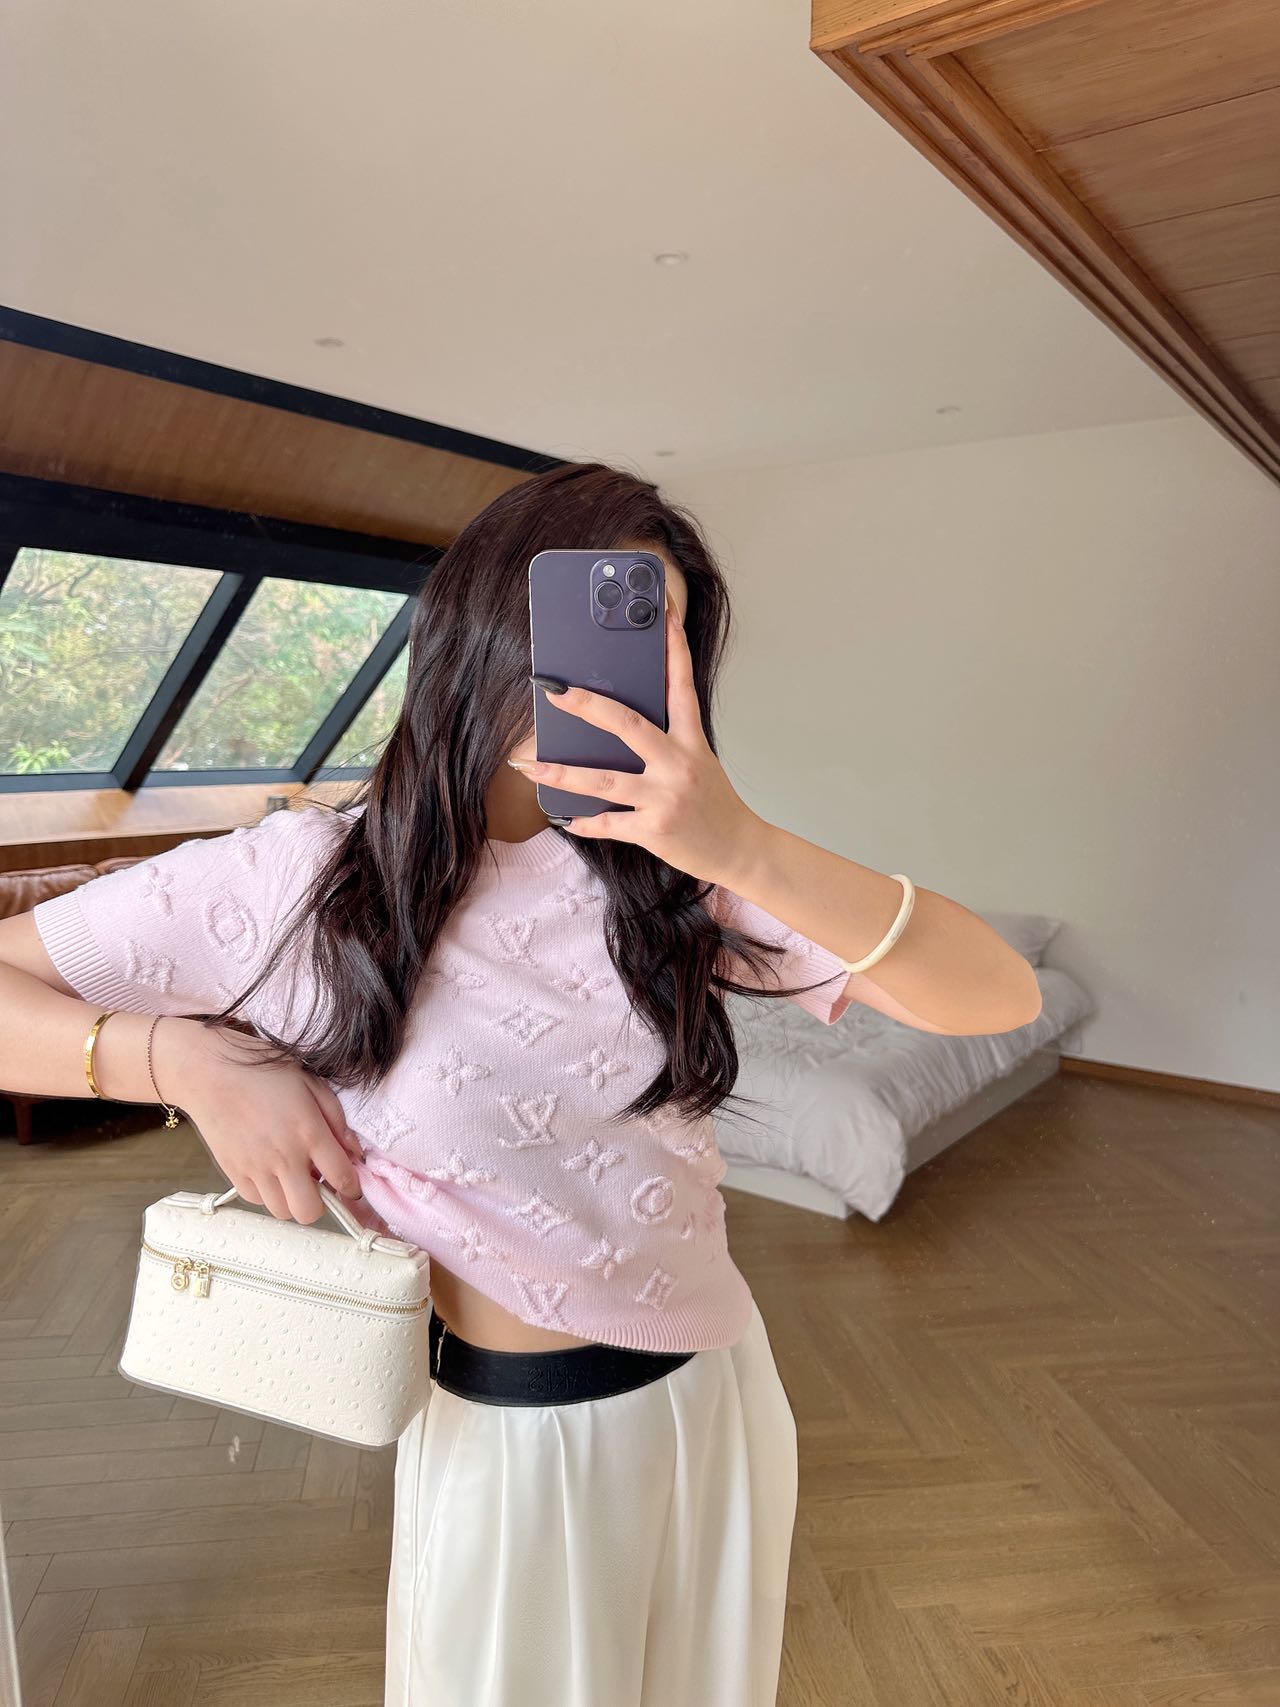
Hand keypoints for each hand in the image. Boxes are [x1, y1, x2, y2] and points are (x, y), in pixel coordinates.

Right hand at [155, 1018, 365, 1224]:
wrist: (210, 1073)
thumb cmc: (263, 1071)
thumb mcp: (310, 1083)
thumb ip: (336, 1119)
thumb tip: (353, 1152)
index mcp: (309, 1132)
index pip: (342, 1178)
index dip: (352, 1188)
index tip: (350, 1185)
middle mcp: (284, 1157)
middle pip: (309, 1212)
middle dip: (321, 1203)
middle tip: (318, 1183)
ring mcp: (255, 1169)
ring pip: (282, 1212)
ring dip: (293, 1199)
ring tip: (292, 1175)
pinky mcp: (233, 1173)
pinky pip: (257, 1201)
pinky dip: (268, 1193)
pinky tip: (269, 1171)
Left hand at [512, 600, 760, 882]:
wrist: (740, 849)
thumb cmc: (715, 804)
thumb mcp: (699, 762)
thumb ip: (666, 742)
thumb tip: (617, 726)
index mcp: (692, 741)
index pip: (682, 686)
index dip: (674, 648)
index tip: (663, 613)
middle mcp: (679, 765)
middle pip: (628, 725)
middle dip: (588, 706)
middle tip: (555, 691)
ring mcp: (666, 798)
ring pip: (605, 781)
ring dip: (562, 772)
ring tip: (528, 764)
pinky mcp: (655, 830)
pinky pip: (610, 823)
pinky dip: (585, 822)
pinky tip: (566, 818)